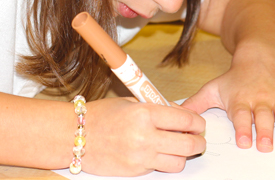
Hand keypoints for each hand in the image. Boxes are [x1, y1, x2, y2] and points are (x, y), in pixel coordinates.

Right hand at [82, 97, 205, 175]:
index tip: (199, 123)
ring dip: (182, 154)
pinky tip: (156, 152)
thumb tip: (180, 114)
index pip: (185, 120)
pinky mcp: (135, 172)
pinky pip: (159, 169)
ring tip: (176, 146)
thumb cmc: (101, 114)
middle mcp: (145, 137)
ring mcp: (141, 158)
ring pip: (178, 162)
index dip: (197, 122)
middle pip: (188, 144)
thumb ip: (157, 108)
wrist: (75, 135)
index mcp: (145, 114)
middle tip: (196, 138)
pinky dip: (163, 161)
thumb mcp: (130, 102)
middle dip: (198, 141)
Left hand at [182, 43, 274, 152]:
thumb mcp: (213, 88)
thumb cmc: (234, 78)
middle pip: (261, 116)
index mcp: (239, 99)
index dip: (241, 129)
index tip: (242, 143)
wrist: (258, 58)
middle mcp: (258, 99)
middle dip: (262, 132)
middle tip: (263, 147)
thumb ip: (196, 103)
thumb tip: (178, 112)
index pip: (240, 115)